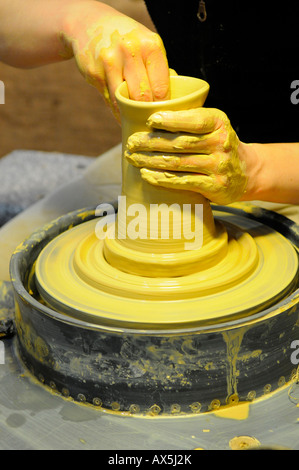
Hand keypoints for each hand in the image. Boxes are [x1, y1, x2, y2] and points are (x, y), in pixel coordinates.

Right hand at [61, 2, 169, 118]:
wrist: (91, 23)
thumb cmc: (127, 40)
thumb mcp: (146, 44)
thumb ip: (158, 69)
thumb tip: (171, 101)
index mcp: (149, 45)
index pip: (161, 87)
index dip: (163, 105)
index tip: (164, 114)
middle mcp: (129, 50)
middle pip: (142, 96)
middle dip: (147, 112)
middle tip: (151, 122)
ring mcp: (109, 62)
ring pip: (123, 101)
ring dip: (130, 115)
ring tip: (137, 122)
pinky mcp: (94, 73)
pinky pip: (110, 100)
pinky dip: (117, 110)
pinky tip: (122, 115)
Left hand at [125, 107, 248, 204]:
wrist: (246, 172)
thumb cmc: (218, 144)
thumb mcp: (213, 125)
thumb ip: (190, 118)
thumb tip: (150, 113)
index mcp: (219, 122)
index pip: (194, 120)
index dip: (170, 120)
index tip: (149, 120)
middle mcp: (220, 143)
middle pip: (179, 143)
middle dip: (150, 143)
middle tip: (130, 143)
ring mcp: (218, 167)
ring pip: (177, 163)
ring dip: (150, 161)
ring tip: (132, 158)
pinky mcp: (214, 186)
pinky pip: (182, 182)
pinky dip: (161, 179)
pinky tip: (146, 175)